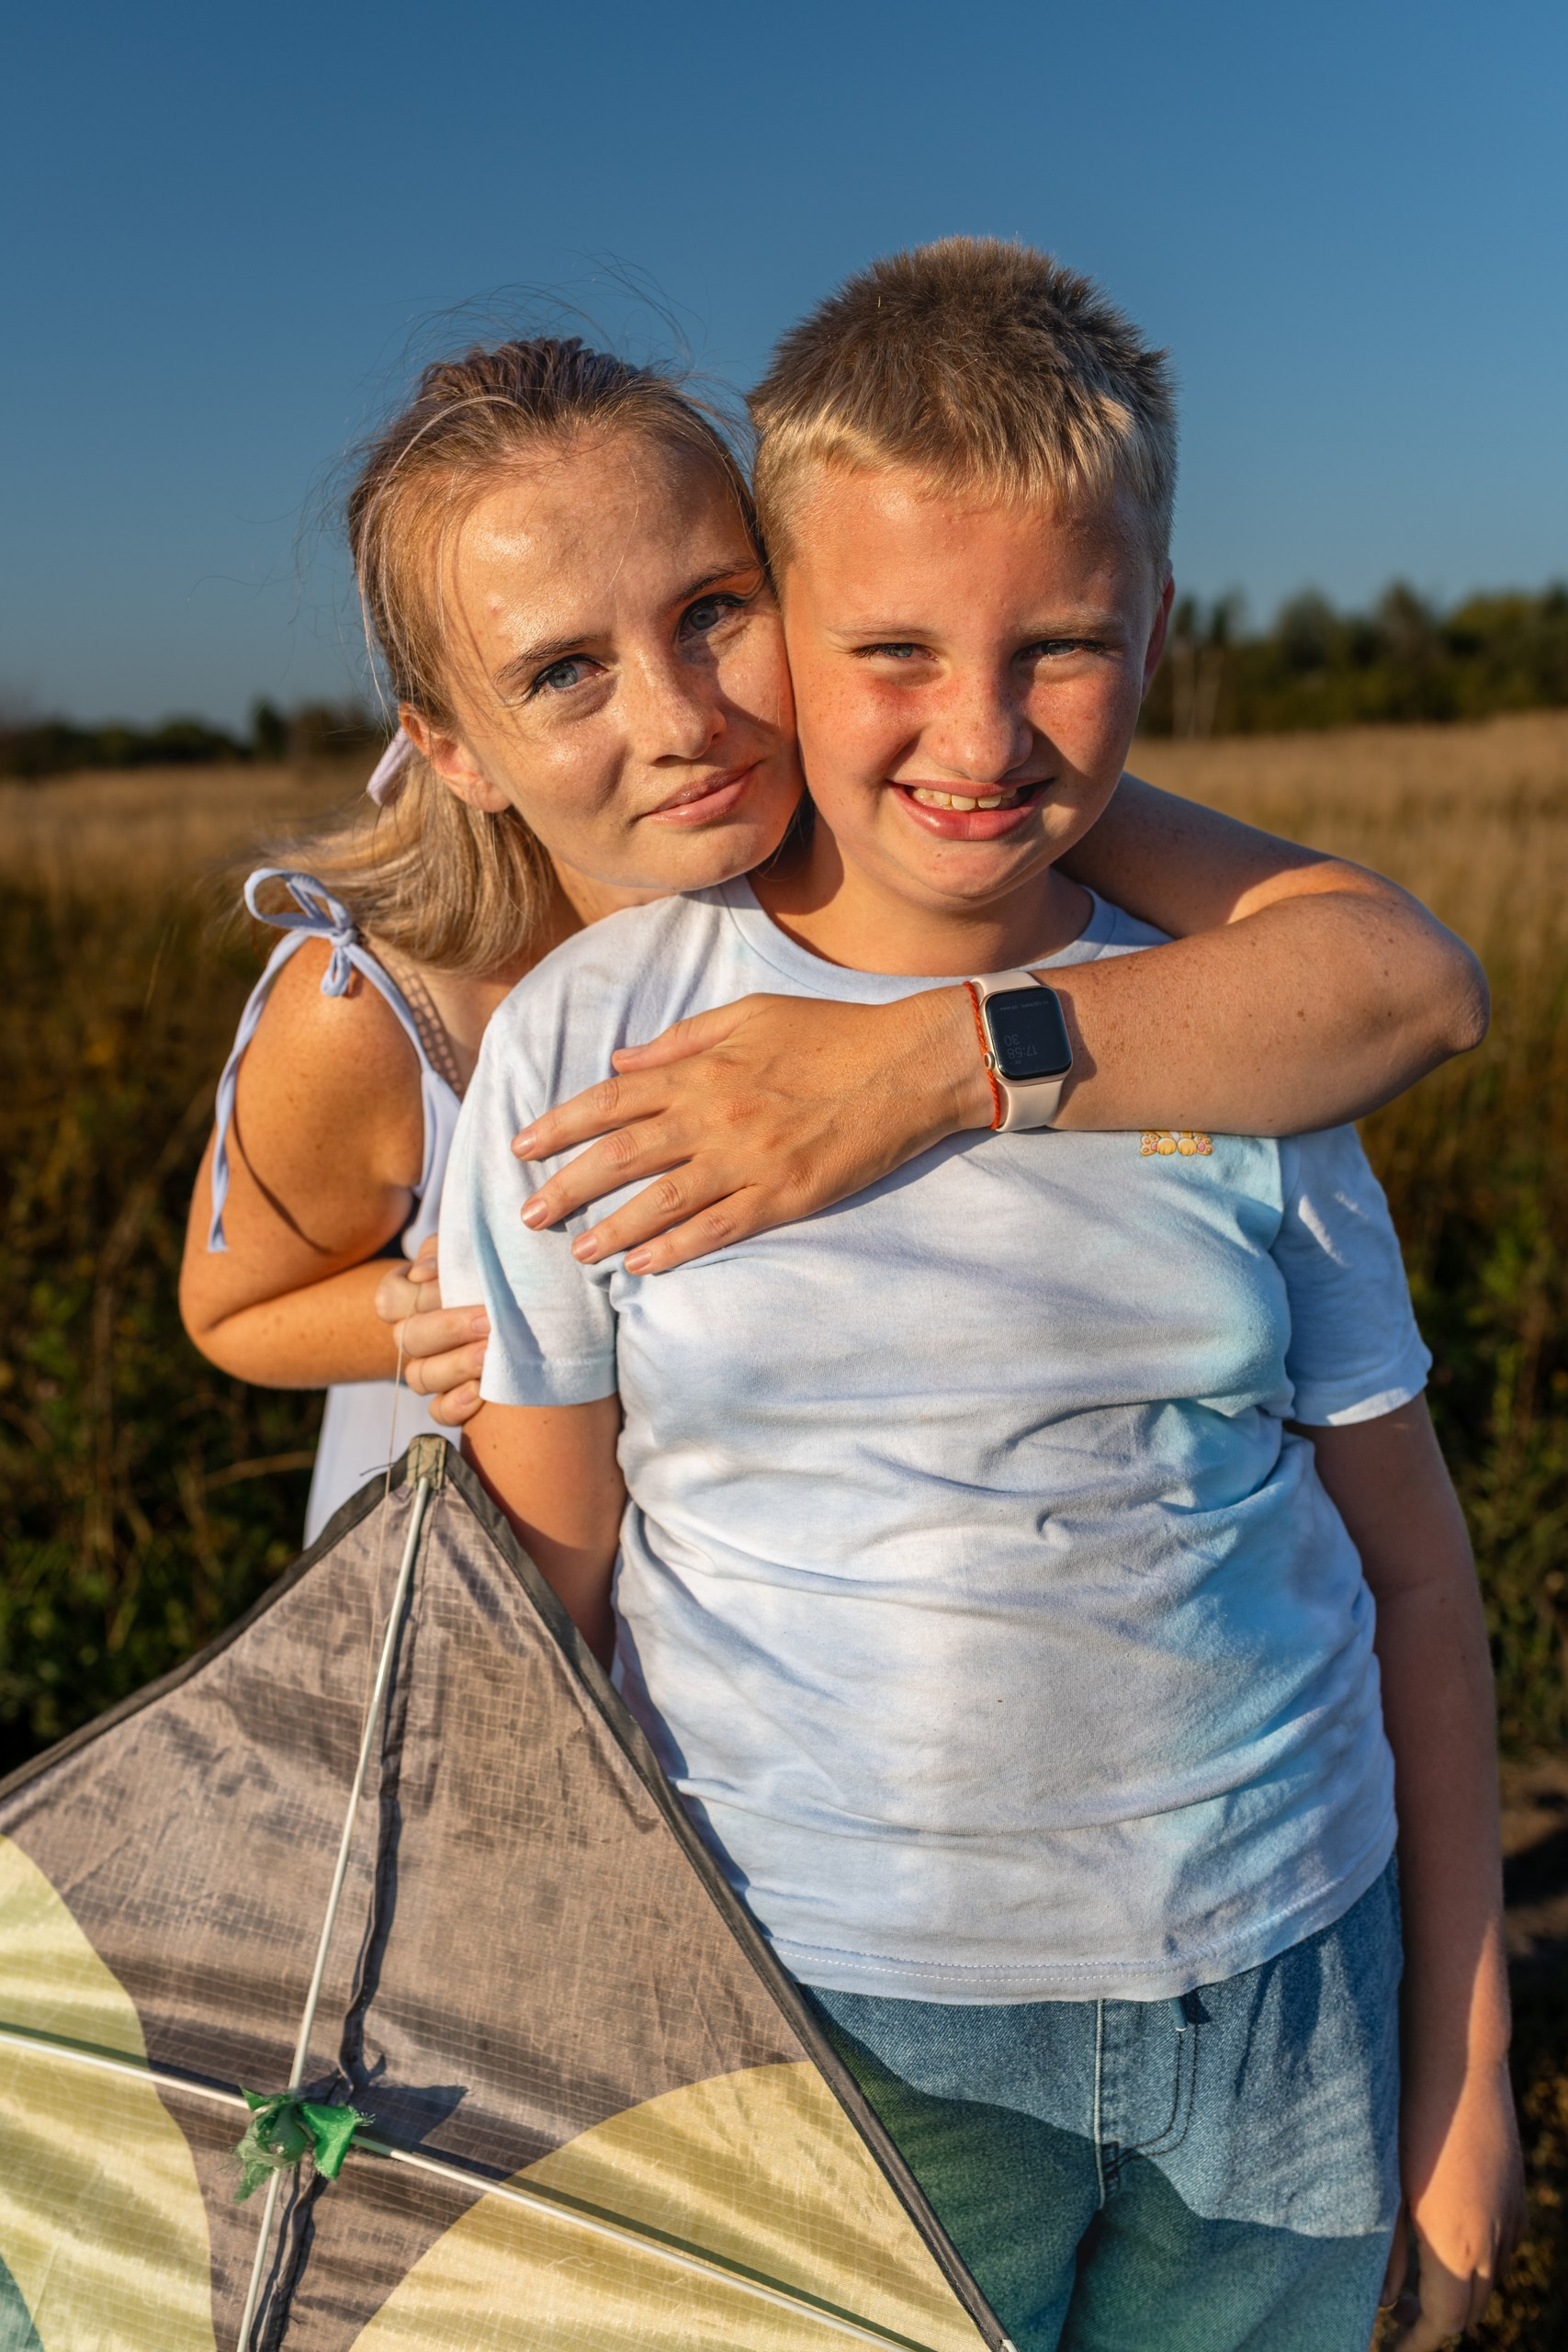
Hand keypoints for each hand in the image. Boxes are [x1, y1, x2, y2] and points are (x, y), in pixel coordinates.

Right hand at [372, 1239, 488, 1426]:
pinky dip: (456, 1405)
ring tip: (490, 1356)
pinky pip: (439, 1412)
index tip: (448, 1284)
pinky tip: (480, 1393)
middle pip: (407, 1339)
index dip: (416, 1294)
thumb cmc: (494, 1272)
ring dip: (455, 1366)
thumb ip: (447, 1250)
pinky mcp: (451, 1399)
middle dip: (448, 1328)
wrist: (530, 1310)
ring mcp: (430, 1370)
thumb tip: (424, 1271)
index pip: (389, 1299)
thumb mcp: (473, 1250)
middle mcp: (415, 1337)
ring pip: (420, 1377)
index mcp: (411, 1299)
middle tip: (488, 1321)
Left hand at [510, 987, 993, 1273]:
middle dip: (566, 1184)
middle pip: (622, 1154)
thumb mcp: (751, 1013)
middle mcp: (715, 1114)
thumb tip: (622, 1059)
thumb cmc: (832, 1032)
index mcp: (703, 1069)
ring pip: (662, 1199)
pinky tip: (643, 1266)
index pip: (611, 1097)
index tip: (522, 1145)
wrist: (908, 1065)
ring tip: (576, 1250)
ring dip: (612, 1228)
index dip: (560, 1123)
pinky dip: (676, 1248)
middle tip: (526, 1213)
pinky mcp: (785, 1194)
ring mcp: (750, 1159)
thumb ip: (682, 1040)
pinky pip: (718, 1227)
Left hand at [1380, 2057, 1525, 2346]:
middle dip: (1437, 2321)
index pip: (1444, 2326)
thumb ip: (1389, 2254)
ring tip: (1418, 2280)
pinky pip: (1503, 2245)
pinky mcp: (1515, 2192)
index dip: (1416, 2343)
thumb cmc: (1407, 2119)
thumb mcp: (1388, 2190)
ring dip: (1461, 2290)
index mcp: (1456, 2250)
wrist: (1458, 2061)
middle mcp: (1492, 2243)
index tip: (1391, 2344)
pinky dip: (1479, 2258)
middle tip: (1398, 2314)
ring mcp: (1510, 2216)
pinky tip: (1449, 2235)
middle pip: (1472, 2311)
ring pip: (1491, 2279)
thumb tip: (1385, 2302)